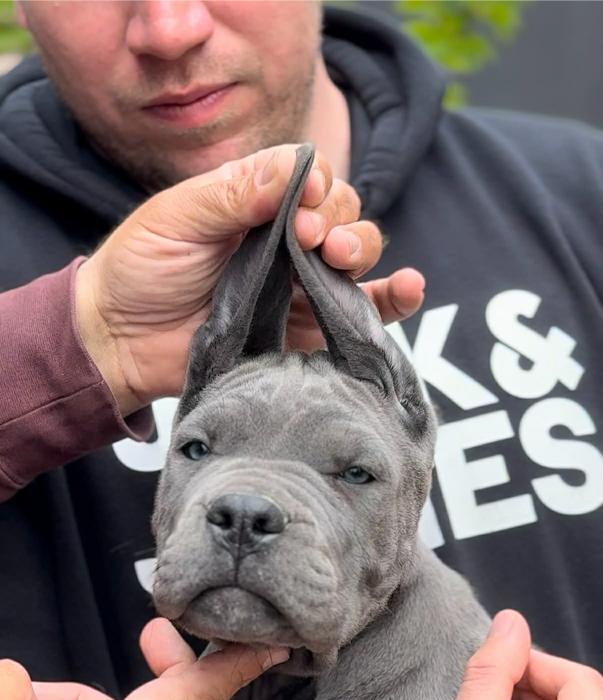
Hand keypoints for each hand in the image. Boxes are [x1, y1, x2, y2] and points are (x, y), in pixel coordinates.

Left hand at [75, 144, 423, 414]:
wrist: (120, 343)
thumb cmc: (141, 270)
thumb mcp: (177, 216)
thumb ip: (234, 191)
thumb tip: (297, 169)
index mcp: (257, 205)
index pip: (311, 179)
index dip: (315, 185)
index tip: (299, 202)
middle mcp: (286, 243)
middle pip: (341, 215)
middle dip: (337, 219)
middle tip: (308, 238)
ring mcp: (301, 288)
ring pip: (357, 257)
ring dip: (360, 249)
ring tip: (337, 257)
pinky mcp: (309, 334)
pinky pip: (362, 317)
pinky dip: (393, 301)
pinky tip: (409, 286)